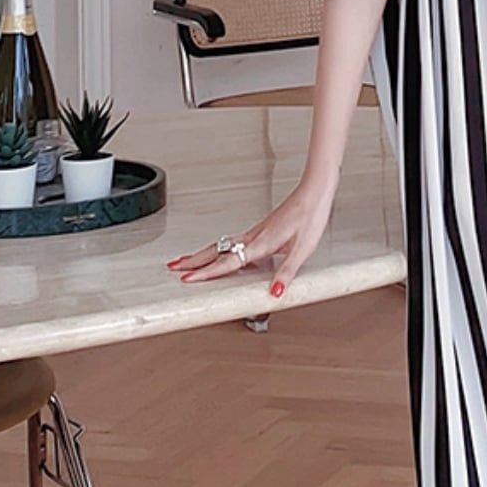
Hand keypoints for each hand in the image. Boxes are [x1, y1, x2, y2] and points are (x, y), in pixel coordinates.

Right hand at [165, 179, 334, 299]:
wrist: (314, 193)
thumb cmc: (310, 218)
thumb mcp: (303, 250)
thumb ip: (286, 272)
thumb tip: (275, 293)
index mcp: (261, 243)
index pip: (227, 261)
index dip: (206, 272)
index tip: (187, 279)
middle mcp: (253, 236)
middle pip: (216, 251)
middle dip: (193, 261)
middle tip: (173, 268)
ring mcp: (254, 231)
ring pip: (220, 244)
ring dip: (202, 254)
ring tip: (185, 261)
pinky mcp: (260, 229)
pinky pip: (231, 241)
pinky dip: (217, 248)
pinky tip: (219, 252)